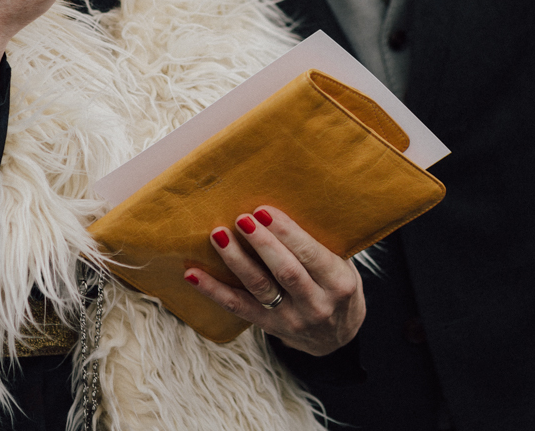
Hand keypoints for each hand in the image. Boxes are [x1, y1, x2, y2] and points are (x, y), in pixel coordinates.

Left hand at [183, 206, 364, 355]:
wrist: (337, 337)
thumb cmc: (335, 285)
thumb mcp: (342, 265)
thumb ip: (318, 243)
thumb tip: (283, 198)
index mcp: (339, 283)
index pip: (311, 254)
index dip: (287, 233)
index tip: (264, 210)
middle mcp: (317, 304)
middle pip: (285, 271)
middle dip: (261, 243)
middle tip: (241, 219)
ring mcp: (292, 319)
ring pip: (259, 288)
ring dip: (236, 261)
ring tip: (218, 236)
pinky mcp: (269, 326)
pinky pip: (237, 307)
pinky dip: (213, 290)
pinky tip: (192, 274)